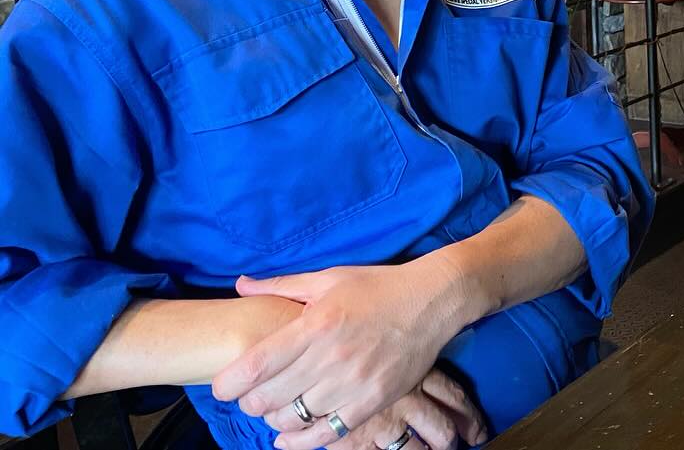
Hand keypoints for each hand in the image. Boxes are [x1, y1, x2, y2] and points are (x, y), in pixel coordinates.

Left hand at [212, 260, 470, 440]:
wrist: (432, 301)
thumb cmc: (377, 287)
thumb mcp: (328, 278)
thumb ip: (281, 285)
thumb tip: (240, 285)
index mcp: (314, 325)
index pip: (255, 366)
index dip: (228, 383)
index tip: (222, 386)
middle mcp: (329, 358)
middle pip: (267, 399)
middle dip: (250, 401)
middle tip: (254, 394)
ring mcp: (352, 383)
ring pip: (293, 419)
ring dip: (276, 418)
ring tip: (277, 408)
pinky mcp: (371, 401)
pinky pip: (327, 433)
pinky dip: (301, 441)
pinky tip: (289, 436)